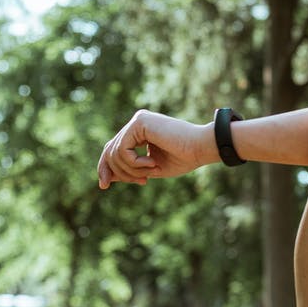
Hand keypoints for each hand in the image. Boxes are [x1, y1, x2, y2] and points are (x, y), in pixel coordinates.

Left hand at [97, 110, 215, 188]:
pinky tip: (152, 163)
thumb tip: (106, 178)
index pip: (113, 149)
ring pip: (115, 152)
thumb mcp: (150, 168)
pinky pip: (122, 149)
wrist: (202, 148)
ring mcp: (137, 120)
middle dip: (116, 171)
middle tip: (141, 182)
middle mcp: (137, 122)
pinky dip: (134, 163)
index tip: (105, 186)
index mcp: (140, 131)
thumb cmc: (184, 158)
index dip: (106, 168)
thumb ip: (129, 170)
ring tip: (151, 172)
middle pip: (110, 150)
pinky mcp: (140, 122)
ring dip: (131, 170)